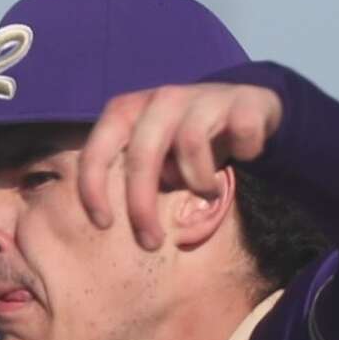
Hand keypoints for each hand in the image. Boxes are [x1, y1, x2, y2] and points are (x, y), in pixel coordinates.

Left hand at [77, 82, 282, 250]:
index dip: (94, 187)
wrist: (245, 108)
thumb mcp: (154, 156)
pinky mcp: (242, 101)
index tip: (103, 223)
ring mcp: (201, 97)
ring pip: (190, 144)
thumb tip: (110, 222)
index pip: (98, 148)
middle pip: (142, 154)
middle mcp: (162, 99)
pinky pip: (241, 133)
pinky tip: (245, 156)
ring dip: (199, 181)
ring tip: (207, 192)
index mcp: (130, 111)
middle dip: (142, 205)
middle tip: (151, 242)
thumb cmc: (189, 142)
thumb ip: (130, 176)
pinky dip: (245, 151)